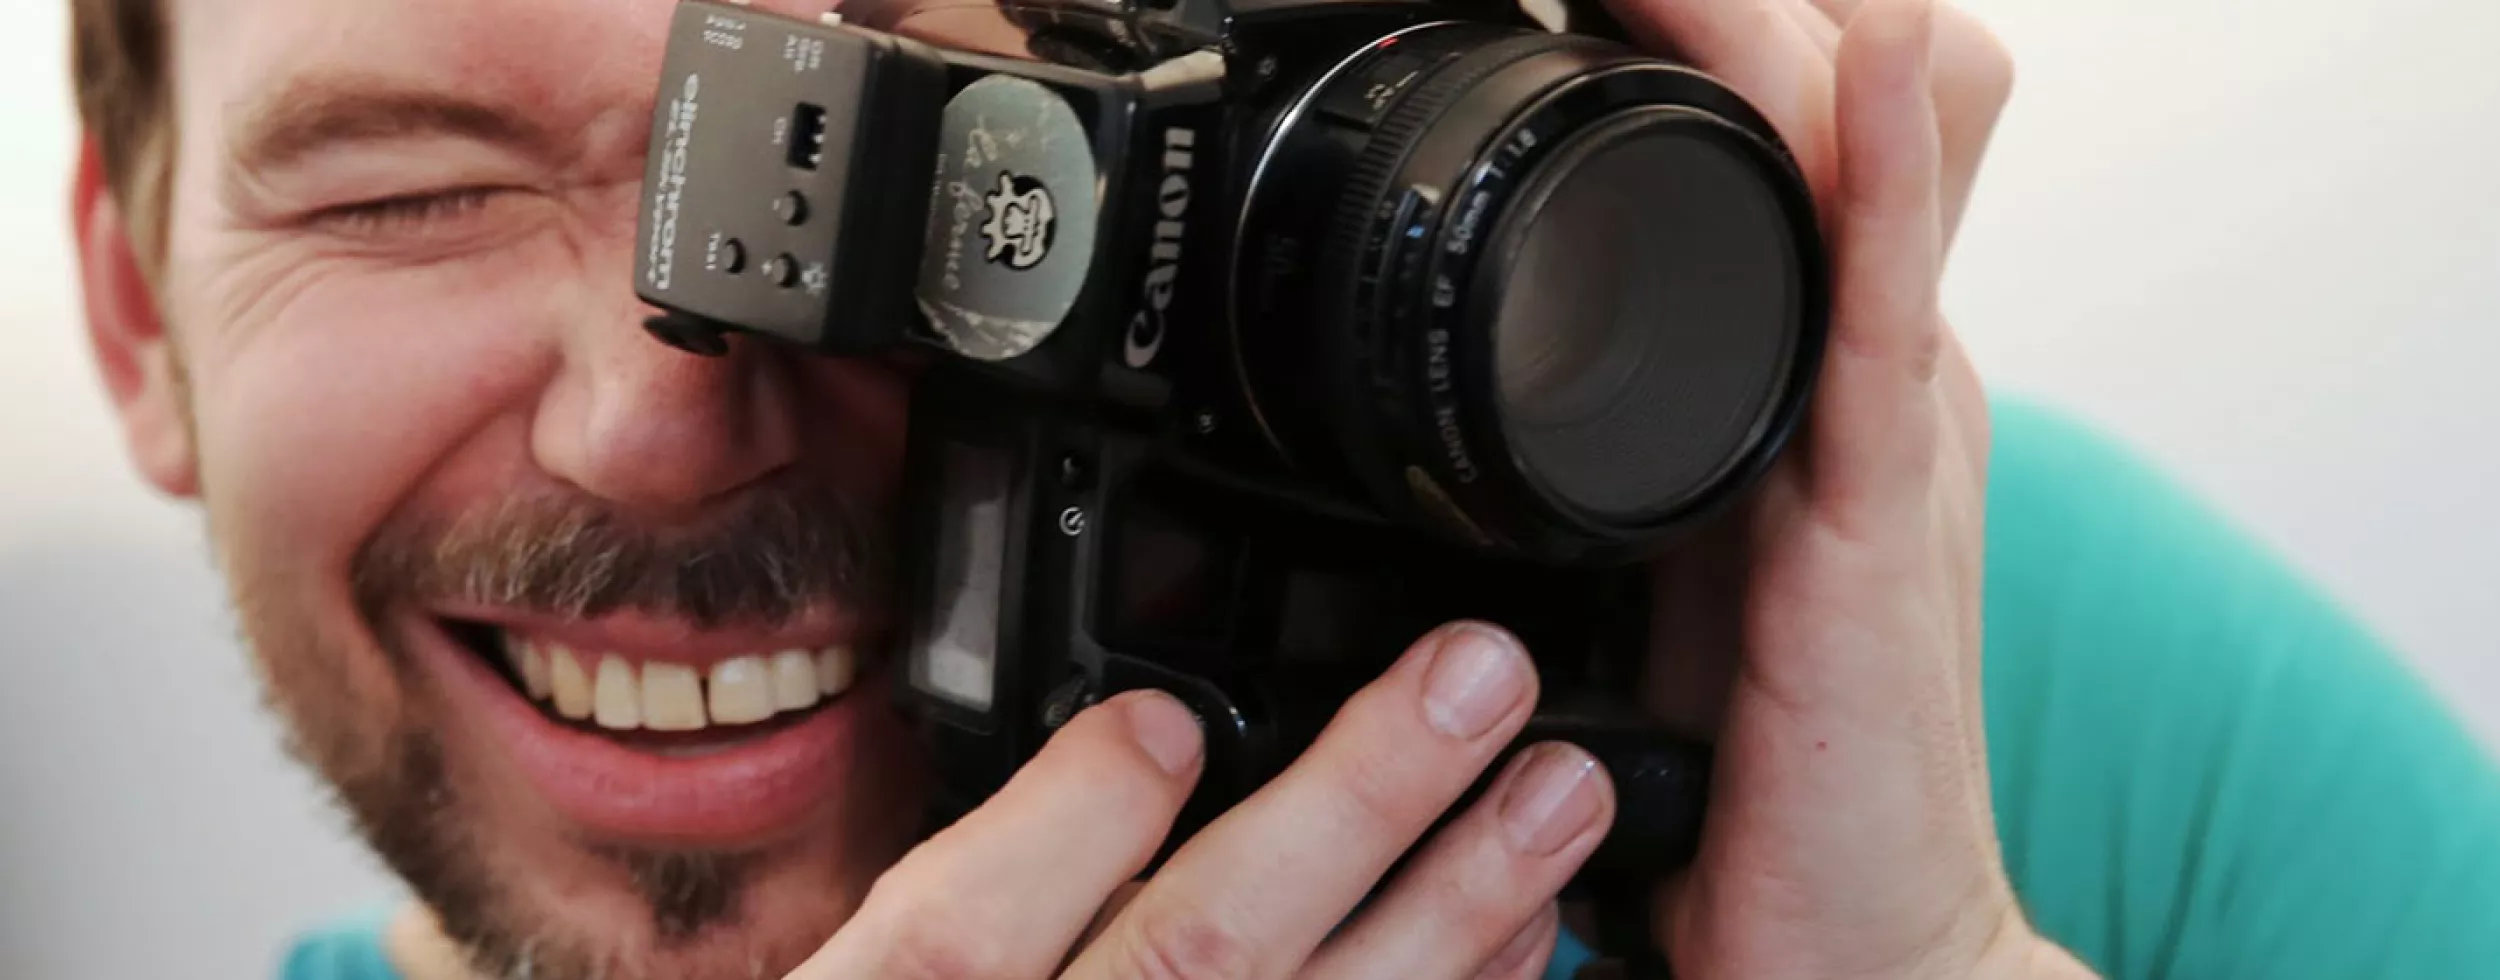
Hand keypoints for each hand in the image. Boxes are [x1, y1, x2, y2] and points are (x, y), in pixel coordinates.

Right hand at [789, 623, 1613, 979]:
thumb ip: (951, 915)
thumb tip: (1137, 755)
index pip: (961, 934)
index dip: (1077, 814)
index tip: (1170, 717)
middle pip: (1194, 955)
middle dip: (1353, 806)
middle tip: (1478, 679)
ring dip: (1456, 912)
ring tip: (1559, 797)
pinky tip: (1529, 939)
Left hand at [1608, 0, 2097, 975]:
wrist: (1850, 925)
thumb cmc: (1768, 748)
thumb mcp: (1694, 539)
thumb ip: (1663, 429)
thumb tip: (1557, 358)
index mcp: (1830, 364)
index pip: (1818, 126)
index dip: (1735, 27)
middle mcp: (1879, 364)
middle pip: (1864, 98)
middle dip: (1757, 9)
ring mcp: (1893, 423)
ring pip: (1884, 157)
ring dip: (1797, 35)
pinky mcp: (1880, 508)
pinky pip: (1882, 306)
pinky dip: (1883, 173)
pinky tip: (1865, 64)